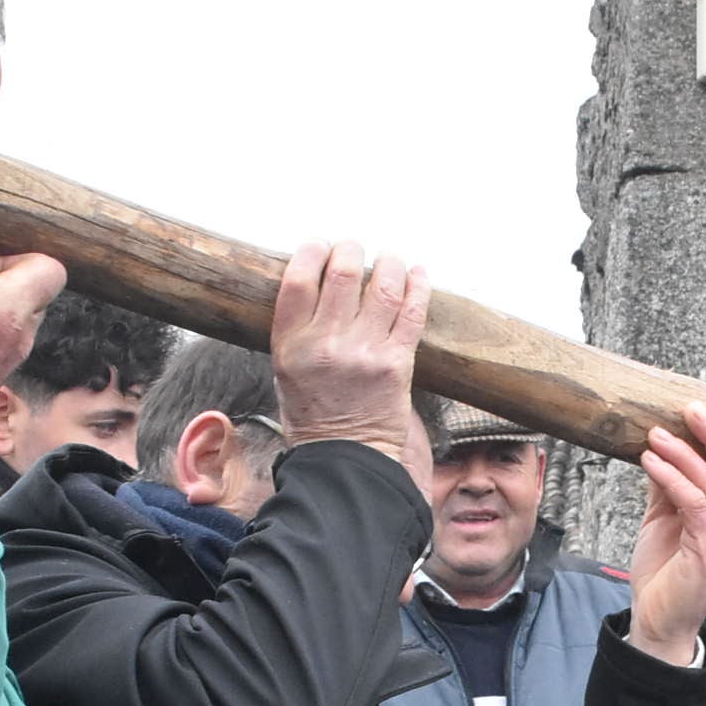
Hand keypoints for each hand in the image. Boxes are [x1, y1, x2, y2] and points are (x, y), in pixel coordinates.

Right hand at [274, 240, 433, 494]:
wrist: (344, 458)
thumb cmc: (313, 412)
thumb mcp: (286, 369)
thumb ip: (300, 327)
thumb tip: (321, 280)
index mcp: (291, 344)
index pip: (300, 279)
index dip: (313, 252)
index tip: (322, 246)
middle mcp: (326, 345)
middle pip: (344, 274)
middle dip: (352, 250)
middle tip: (356, 248)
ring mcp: (364, 353)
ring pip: (383, 286)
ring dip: (389, 264)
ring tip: (390, 260)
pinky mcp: (397, 364)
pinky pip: (412, 312)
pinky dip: (419, 286)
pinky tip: (418, 273)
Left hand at [625, 403, 705, 664]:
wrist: (657, 620)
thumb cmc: (665, 572)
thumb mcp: (666, 519)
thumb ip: (670, 486)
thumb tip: (663, 446)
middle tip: (693, 409)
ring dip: (683, 452)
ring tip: (656, 435)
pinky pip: (692, 502)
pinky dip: (670, 476)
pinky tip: (650, 462)